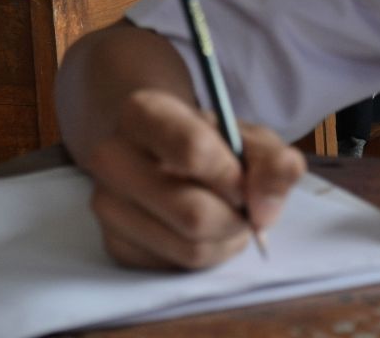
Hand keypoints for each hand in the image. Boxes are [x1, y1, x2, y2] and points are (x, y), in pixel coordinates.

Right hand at [84, 89, 305, 268]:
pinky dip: (207, 254)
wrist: (171, 157)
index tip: (244, 181)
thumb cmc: (214, 143)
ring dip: (226, 239)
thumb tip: (264, 208)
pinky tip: (205, 232)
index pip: (193, 152)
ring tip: (229, 215)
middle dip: (236, 217)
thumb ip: (273, 162)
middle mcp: (111, 157)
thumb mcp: (251, 138)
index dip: (233, 177)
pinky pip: (176, 266)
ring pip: (189, 247)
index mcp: (142, 113)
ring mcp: (107, 204)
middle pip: (193, 213)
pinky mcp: (114, 244)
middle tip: (244, 205)